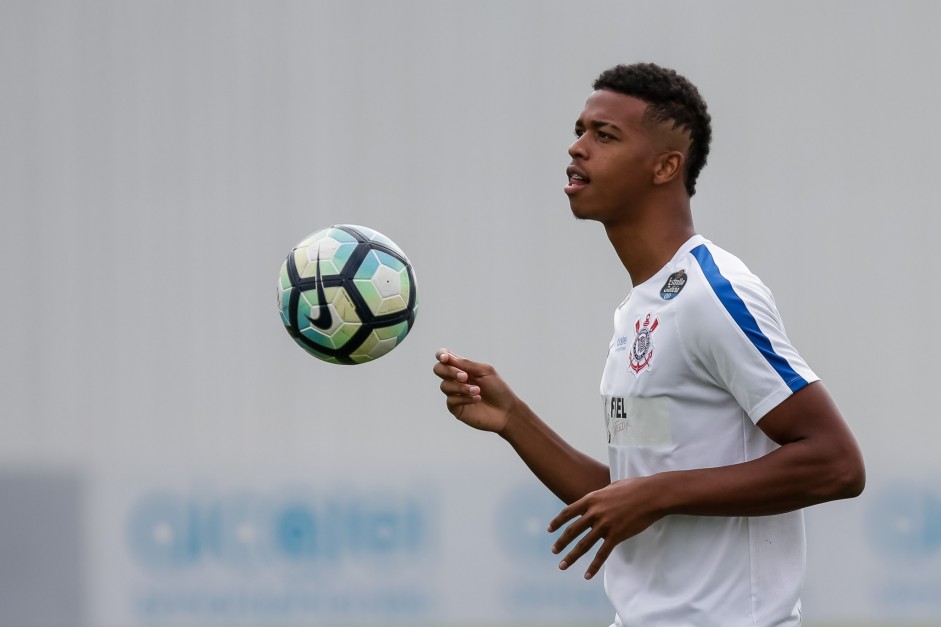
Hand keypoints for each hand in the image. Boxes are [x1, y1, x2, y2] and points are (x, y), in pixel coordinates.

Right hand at [432, 349, 517, 433]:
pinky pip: (451, 400)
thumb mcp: (485, 371)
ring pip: (444, 386)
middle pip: (438, 370)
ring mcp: (454, 394)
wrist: (507, 411)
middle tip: (465, 377)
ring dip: (461, 387)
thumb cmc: (498, 389)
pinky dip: (464, 398)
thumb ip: (466, 364)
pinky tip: (477, 399)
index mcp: (463, 368)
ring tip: (478, 391)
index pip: (445, 357)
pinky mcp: (456, 408)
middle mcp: (456, 380)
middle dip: (449, 371)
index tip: (445, 358)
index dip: (441, 355)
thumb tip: (447, 358)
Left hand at [547, 477, 661, 579]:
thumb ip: (600, 495)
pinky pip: (602, 555)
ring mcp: (604, 525)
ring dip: (571, 557)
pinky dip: (593, 566)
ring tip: (562, 566)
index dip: (557, 522)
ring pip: (583, 545)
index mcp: (591, 499)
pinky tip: (587, 575)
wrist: (651, 495)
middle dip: (561, 543)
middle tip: (554, 551)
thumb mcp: (611, 487)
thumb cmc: (634, 487)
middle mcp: (594, 513)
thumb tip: (597, 498)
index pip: (568, 512)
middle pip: (572, 531)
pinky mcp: (616, 536)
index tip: (550, 530)